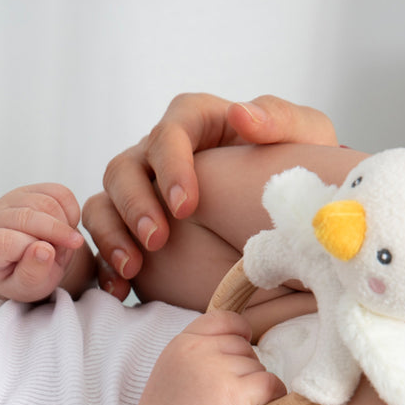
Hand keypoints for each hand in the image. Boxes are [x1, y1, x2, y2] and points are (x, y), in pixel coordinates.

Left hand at [0, 183, 86, 301]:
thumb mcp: (26, 289)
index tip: (53, 256)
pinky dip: (71, 210)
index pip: (3, 242)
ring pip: (45, 201)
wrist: (24, 260)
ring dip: (64, 222)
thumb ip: (32, 274)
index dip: (31, 248)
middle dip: (56, 230)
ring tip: (65, 242)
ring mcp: (12, 200)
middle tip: (74, 245)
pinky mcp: (32, 190)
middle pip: (26, 216)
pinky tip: (68, 227)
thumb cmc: (22, 277)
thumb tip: (45, 250)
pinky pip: (59, 192)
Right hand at [83, 93, 338, 297]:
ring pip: (101, 204)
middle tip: (158, 240)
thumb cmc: (291, 172)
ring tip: (132, 268)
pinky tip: (121, 289)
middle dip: (135, 206)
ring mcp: (137, 191)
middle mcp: (156, 155)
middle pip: (123, 168)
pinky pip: (100, 242)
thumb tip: (241, 115)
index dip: (170, 166)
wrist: (281, 215)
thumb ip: (281, 120)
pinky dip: (104, 267)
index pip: (168, 133)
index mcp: (195, 124)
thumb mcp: (304, 140)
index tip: (187, 206)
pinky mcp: (127, 228)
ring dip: (111, 236)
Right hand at [136, 310, 286, 404]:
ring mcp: (217, 370)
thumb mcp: (172, 372)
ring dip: (252, 389)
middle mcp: (198, 351)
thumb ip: (196, 352)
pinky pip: (270, 384)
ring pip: (257, 367)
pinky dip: (270, 398)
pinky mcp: (236, 393)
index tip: (239, 350)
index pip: (223, 319)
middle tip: (223, 397)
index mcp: (181, 343)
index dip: (238, 333)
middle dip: (242, 369)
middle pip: (243, 347)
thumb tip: (237, 338)